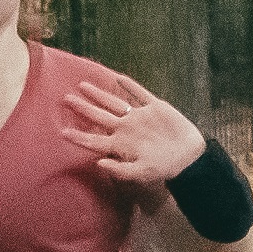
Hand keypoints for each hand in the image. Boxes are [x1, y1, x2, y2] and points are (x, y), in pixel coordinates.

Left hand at [56, 67, 208, 187]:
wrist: (190, 157)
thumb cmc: (165, 168)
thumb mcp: (141, 173)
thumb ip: (120, 170)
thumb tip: (98, 163)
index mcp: (121, 144)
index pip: (95, 140)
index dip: (79, 136)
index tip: (62, 132)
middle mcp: (127, 129)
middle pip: (99, 116)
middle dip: (83, 108)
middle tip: (65, 99)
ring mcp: (139, 117)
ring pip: (114, 102)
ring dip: (99, 94)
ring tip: (83, 85)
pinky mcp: (155, 108)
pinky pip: (139, 93)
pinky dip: (129, 86)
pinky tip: (118, 78)